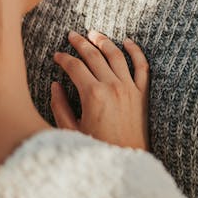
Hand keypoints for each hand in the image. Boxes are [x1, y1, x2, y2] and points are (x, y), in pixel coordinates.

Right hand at [51, 30, 148, 149]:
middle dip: (80, 43)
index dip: (63, 59)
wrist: (127, 163)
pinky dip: (135, 51)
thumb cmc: (97, 149)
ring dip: (104, 41)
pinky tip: (127, 41)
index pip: (75, 67)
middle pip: (94, 55)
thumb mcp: (72, 131)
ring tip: (94, 34)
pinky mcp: (142, 94)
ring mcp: (130, 88)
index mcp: (93, 95)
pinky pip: (141, 65)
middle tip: (72, 35)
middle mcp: (112, 86)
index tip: (57, 56)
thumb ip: (60, 106)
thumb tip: (55, 85)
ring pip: (116, 55)